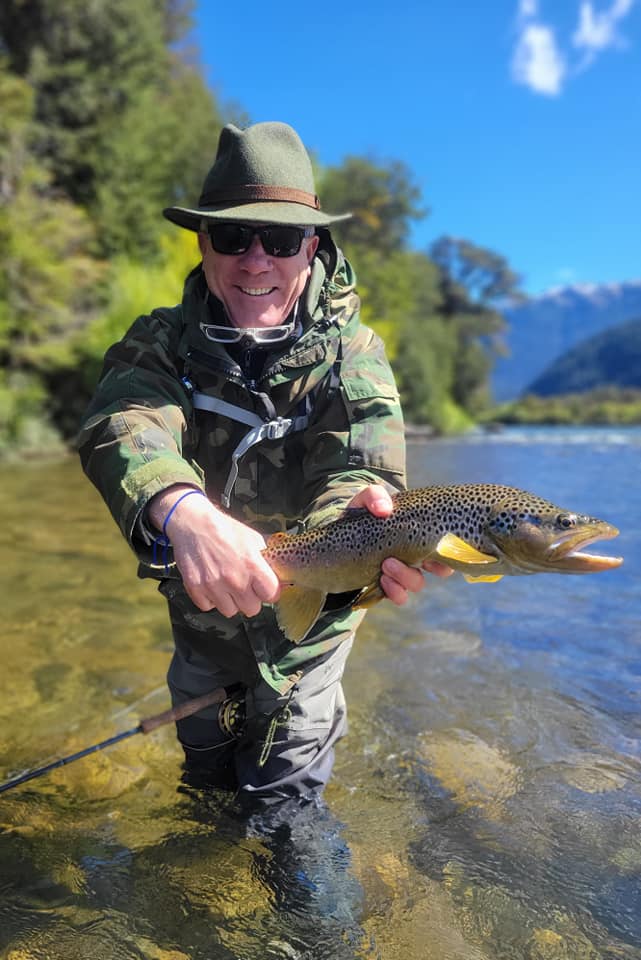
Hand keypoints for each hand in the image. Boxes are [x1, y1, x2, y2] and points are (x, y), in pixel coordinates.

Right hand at [148, 485, 280, 616]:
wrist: (193, 523)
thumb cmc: (224, 529)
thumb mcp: (253, 538)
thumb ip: (268, 560)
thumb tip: (282, 577)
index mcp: (252, 565)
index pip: (271, 595)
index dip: (269, 591)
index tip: (264, 588)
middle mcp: (234, 579)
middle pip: (252, 609)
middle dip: (250, 599)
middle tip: (244, 586)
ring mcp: (213, 585)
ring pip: (230, 611)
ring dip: (230, 601)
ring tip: (226, 585)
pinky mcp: (195, 588)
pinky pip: (208, 606)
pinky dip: (210, 599)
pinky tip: (211, 584)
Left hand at [347, 484, 452, 605]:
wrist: (336, 539)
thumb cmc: (359, 515)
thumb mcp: (365, 500)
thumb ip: (374, 495)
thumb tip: (384, 509)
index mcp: (419, 531)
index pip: (447, 543)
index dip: (452, 550)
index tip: (440, 547)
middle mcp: (416, 553)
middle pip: (440, 567)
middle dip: (434, 565)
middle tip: (406, 555)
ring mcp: (402, 571)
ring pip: (418, 582)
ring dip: (406, 576)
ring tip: (385, 566)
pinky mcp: (388, 586)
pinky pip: (401, 596)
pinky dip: (396, 592)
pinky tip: (383, 581)